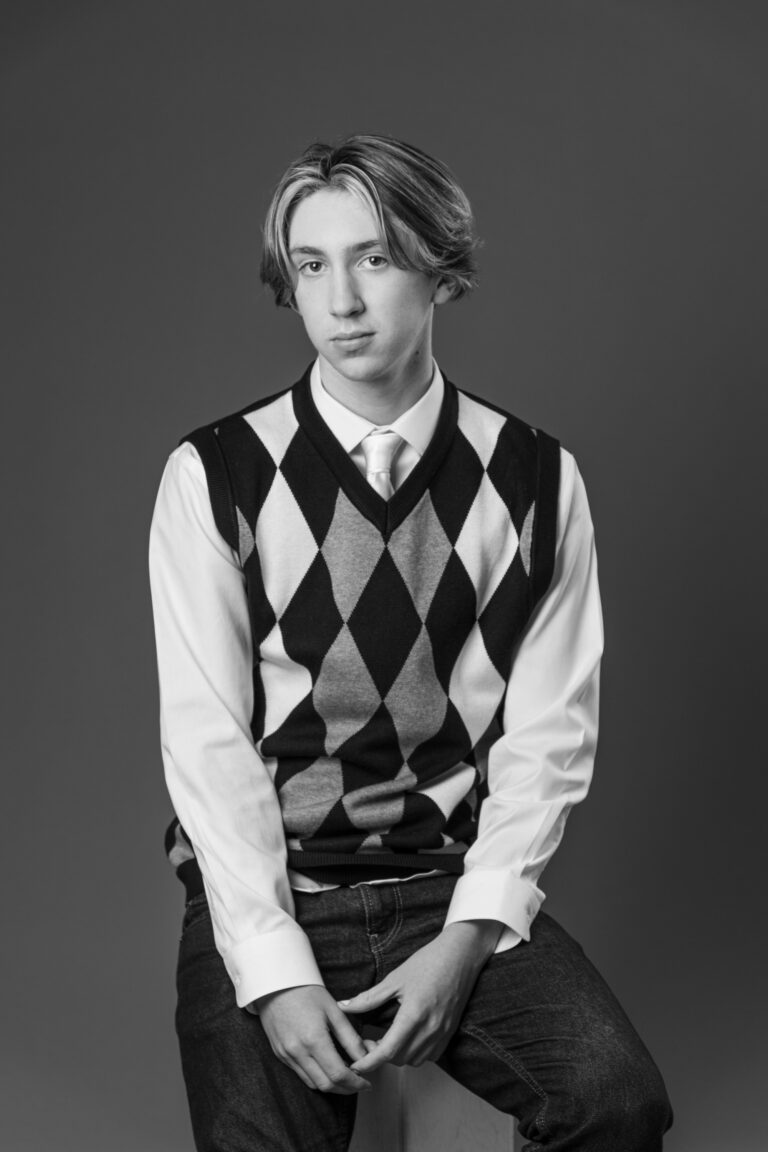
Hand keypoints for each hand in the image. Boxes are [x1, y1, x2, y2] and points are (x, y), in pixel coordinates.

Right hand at [254, 984, 376, 1093]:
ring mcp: (286, 1055)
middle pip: (326, 1085)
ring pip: (312, 1084)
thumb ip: (350, 1038)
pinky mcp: (280, 1054)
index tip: (366, 1083)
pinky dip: (316, 1077)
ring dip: (331, 1086)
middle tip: (359, 1083)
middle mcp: (298, 1052)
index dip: (355, 1083)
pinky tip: (327, 1068)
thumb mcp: (334, 1010)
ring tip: (346, 1076)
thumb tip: (365, 1057)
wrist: (275, 983)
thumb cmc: (306, 991)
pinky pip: (301, 1075)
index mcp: (314, 1039)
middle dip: (346, 1089)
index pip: (338, 1074)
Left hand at [338, 919, 502, 1072]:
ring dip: (397, 1055)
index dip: (368, 1062)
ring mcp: (442, 1033)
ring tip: (387, 1038)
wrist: (460, 956)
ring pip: (414, 1060)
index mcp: (414, 1015)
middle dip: (380, 1055)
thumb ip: (369, 998)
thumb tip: (344, 1007)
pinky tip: (407, 1037)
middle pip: (398, 1059)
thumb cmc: (428, 962)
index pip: (387, 1051)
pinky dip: (414, 1053)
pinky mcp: (449, 1033)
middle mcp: (430, 1029)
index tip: (355, 1065)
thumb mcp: (395, 979)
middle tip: (369, 1040)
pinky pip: (429, 1055)